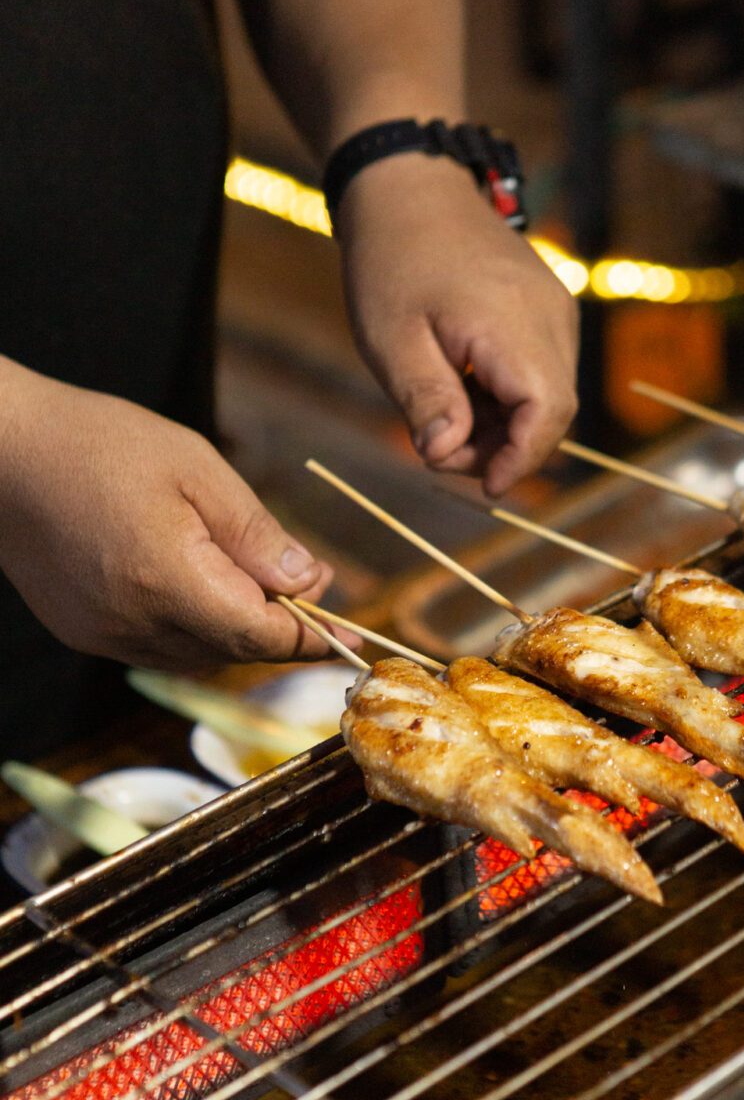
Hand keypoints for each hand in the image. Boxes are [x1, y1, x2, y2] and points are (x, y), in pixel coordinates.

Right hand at [0, 365, 358, 668]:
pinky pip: (159, 647)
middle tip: (309, 582)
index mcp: (170, 582)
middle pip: (235, 650)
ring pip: (200, 655)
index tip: (351, 634)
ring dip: (238, 629)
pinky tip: (200, 585)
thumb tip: (310, 583)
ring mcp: (105, 635)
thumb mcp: (197, 470)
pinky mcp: (84, 632)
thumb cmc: (100, 444)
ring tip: (256, 577)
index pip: (262, 636)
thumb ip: (256, 535)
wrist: (2, 452)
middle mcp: (136, 624)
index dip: (313, 638)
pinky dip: (195, 628)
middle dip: (281, 626)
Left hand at [335, 155, 578, 496]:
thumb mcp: (391, 340)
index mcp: (513, 323)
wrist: (409, 185)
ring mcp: (554, 309)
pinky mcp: (547, 307)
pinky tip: (464, 390)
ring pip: (550, 394)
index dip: (521, 459)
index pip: (547, 413)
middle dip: (505, 449)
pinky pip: (542, 369)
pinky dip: (509, 396)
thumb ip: (426, 400)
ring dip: (505, 425)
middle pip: (553, 411)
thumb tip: (447, 456)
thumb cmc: (392, 260)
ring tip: (445, 419)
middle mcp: (550, 317)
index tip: (485, 488)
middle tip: (440, 451)